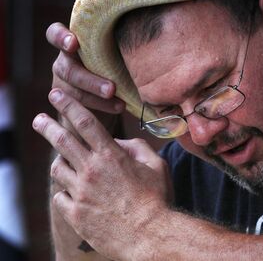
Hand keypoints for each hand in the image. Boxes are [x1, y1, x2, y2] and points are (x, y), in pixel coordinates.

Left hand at [34, 89, 170, 259]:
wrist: (149, 235)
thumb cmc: (157, 199)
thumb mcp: (157, 165)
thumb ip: (137, 148)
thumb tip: (119, 142)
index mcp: (111, 155)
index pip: (85, 121)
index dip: (68, 104)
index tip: (56, 94)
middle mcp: (91, 170)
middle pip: (61, 140)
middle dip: (47, 126)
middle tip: (38, 119)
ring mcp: (80, 193)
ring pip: (58, 169)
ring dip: (62, 163)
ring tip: (68, 164)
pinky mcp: (74, 214)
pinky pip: (60, 196)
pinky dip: (66, 192)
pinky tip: (77, 195)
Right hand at [47, 22, 124, 113]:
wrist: (111, 95)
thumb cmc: (117, 62)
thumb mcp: (116, 50)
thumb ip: (118, 40)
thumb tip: (144, 26)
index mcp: (73, 43)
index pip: (54, 34)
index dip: (60, 37)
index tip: (73, 43)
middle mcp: (63, 61)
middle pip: (68, 69)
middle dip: (90, 81)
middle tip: (111, 89)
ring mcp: (61, 83)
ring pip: (73, 91)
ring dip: (97, 99)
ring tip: (120, 105)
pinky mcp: (65, 102)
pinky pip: (77, 107)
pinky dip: (100, 109)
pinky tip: (118, 109)